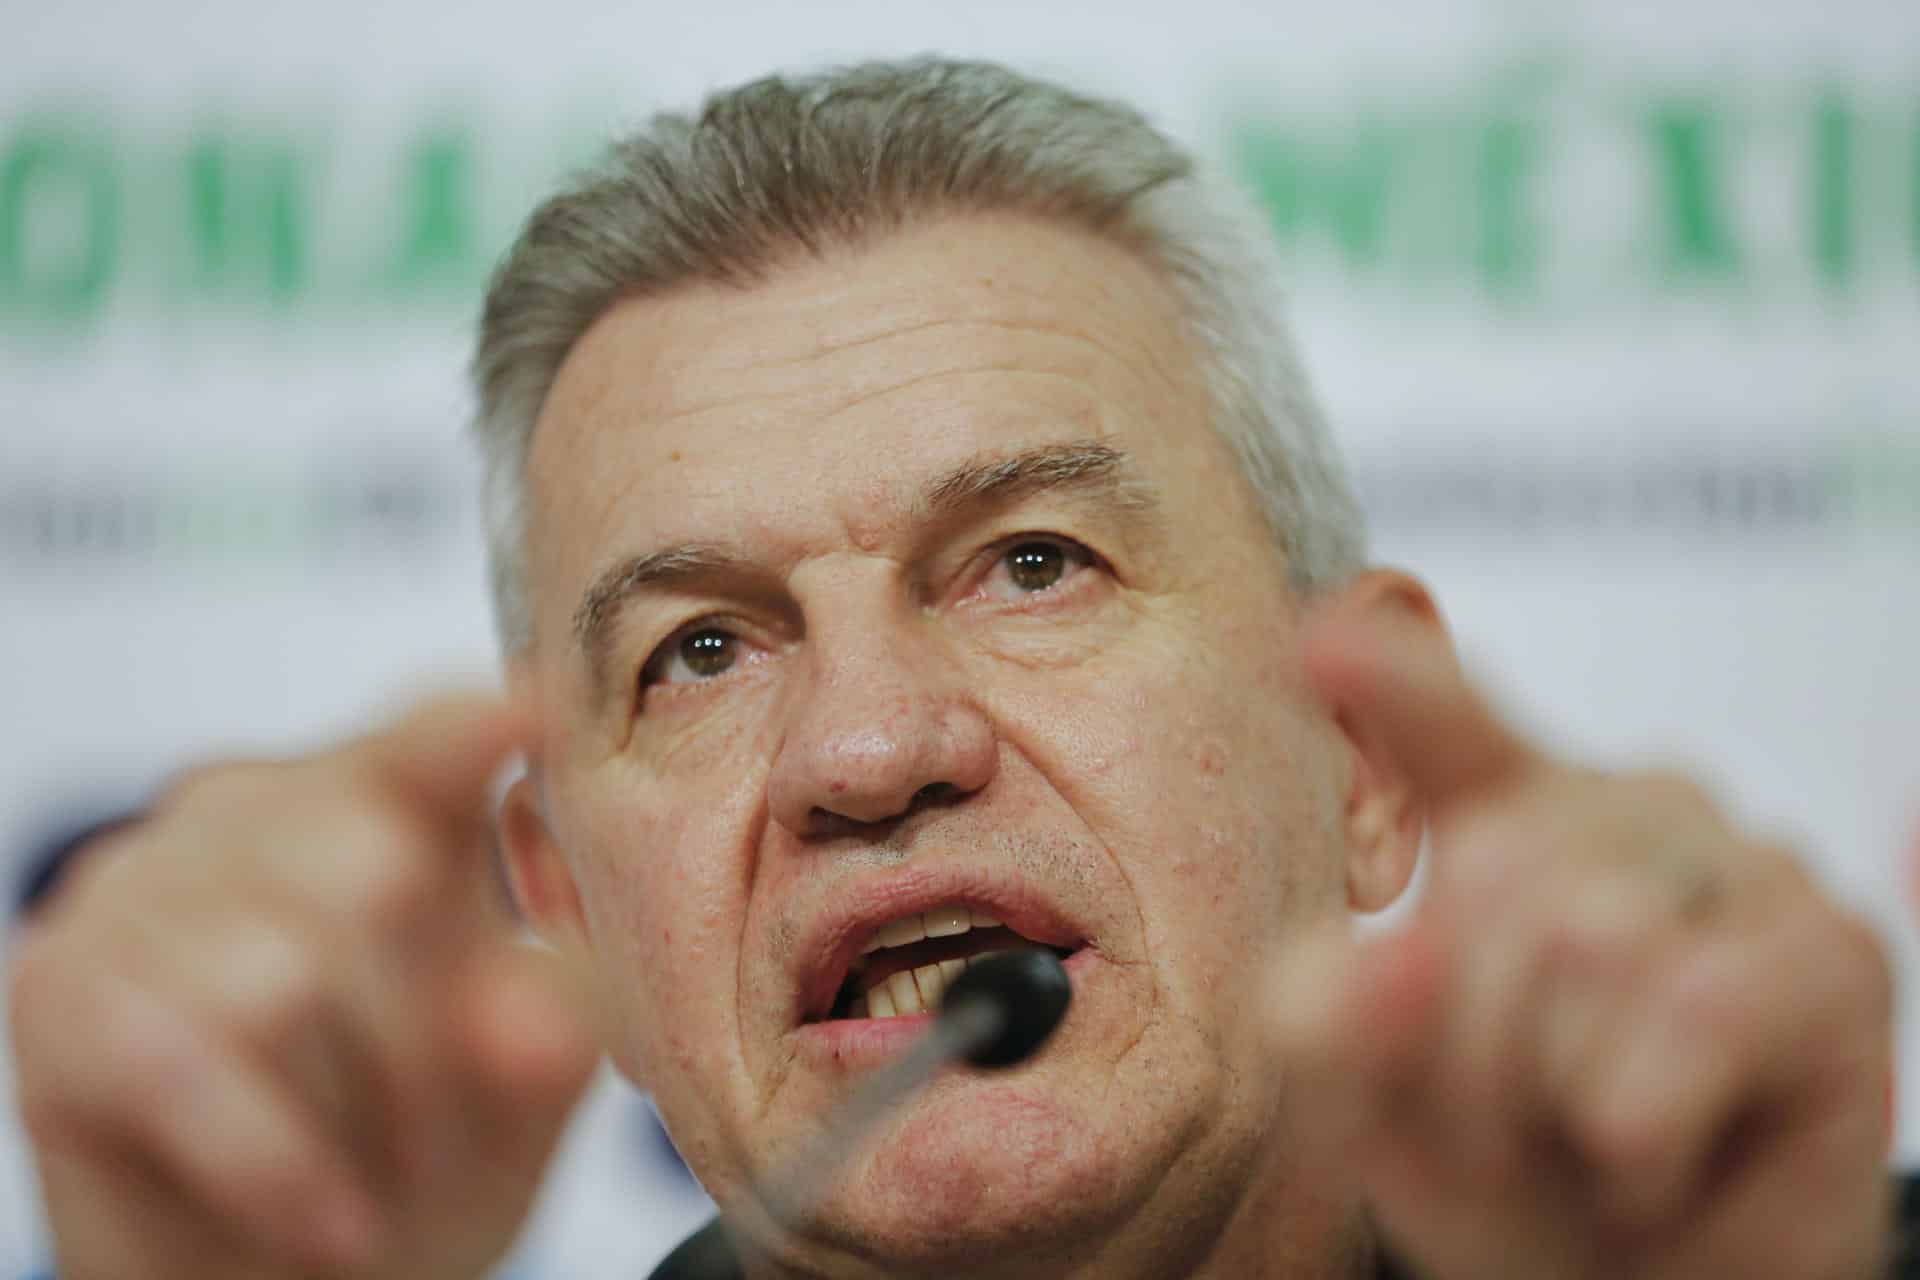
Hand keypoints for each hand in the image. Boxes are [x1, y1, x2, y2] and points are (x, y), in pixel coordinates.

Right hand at [8, 695, 599, 1278]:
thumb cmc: (413, 1142)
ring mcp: (140, 884)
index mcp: (383, 800)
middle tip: (446, 1141)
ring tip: (378, 1188)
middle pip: (373, 874)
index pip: (426, 744)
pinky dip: (273, 1162)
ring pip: (279, 978)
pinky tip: (326, 1222)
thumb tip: (539, 1030)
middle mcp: (251, 810)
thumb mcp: (514, 1084)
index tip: (527, 714)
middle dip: (434, 1037)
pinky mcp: (59, 986)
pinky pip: (180, 1063)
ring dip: (352, 1112)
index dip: (467, 734)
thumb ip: (543, 1028)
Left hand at [1273, 602, 1895, 1279]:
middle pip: (1491, 880)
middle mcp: (1626, 810)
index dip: (1396, 680)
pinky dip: (1641, 1126)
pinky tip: (1650, 1159)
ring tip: (1587, 1143)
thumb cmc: (1510, 1170)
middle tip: (1511, 1127)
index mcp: (1508, 819)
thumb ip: (1329, 1019)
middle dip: (1466, 1052)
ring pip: (1588, 938)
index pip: (1448, 725)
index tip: (1326, 636)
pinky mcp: (1832, 950)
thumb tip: (1387, 954)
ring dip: (1554, 1098)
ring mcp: (1741, 862)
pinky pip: (1694, 1008)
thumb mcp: (1370, 1101)